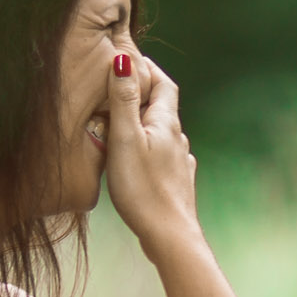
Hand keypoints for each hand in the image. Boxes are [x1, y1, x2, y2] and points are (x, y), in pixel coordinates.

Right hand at [99, 52, 199, 254]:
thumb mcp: (126, 139)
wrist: (169, 236)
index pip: (164, 84)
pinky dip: (148, 147)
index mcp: (166, 124)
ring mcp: (179, 162)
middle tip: (117, 88)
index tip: (130, 60)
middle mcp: (178, 139)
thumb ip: (123, 100)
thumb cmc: (143, 189)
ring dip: (144, 122)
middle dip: (142, 94)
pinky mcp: (176, 182)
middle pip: (163, 107)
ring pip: (162, 132)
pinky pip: (162, 155)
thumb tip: (124, 60)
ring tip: (120, 122)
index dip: (149, 68)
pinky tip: (137, 158)